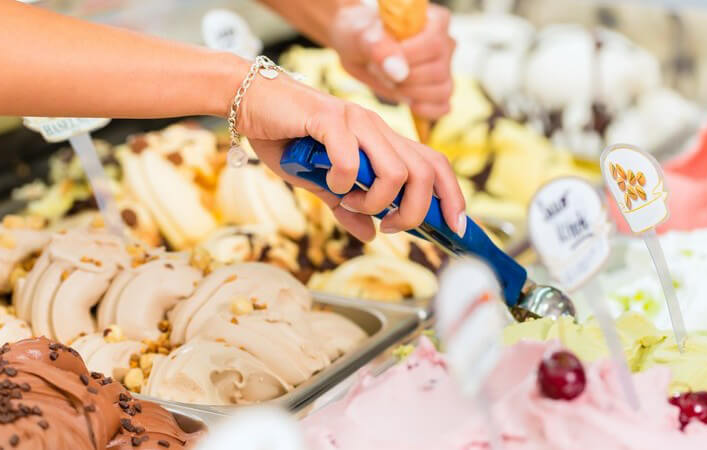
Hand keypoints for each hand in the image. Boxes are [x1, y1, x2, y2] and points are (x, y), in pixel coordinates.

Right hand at [238, 71, 465, 241]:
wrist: (251, 101)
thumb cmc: (287, 138)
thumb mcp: (321, 185)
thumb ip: (347, 208)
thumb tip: (369, 235)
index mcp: (382, 142)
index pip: (435, 165)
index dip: (453, 196)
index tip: (456, 228)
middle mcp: (378, 128)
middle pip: (426, 172)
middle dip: (414, 212)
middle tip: (387, 226)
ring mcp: (357, 121)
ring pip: (397, 171)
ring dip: (377, 201)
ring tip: (351, 203)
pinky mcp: (330, 118)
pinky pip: (351, 159)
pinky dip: (343, 181)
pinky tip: (329, 183)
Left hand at [329, 4, 454, 119]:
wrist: (359, 48)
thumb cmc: (363, 35)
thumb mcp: (364, 36)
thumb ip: (380, 48)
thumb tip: (398, 71)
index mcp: (436, 21)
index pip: (434, 44)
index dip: (408, 58)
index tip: (382, 59)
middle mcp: (446, 43)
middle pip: (438, 71)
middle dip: (404, 79)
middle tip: (379, 70)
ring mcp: (445, 68)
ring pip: (442, 91)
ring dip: (411, 94)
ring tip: (390, 82)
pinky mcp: (438, 90)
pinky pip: (443, 106)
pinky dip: (426, 109)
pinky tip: (407, 102)